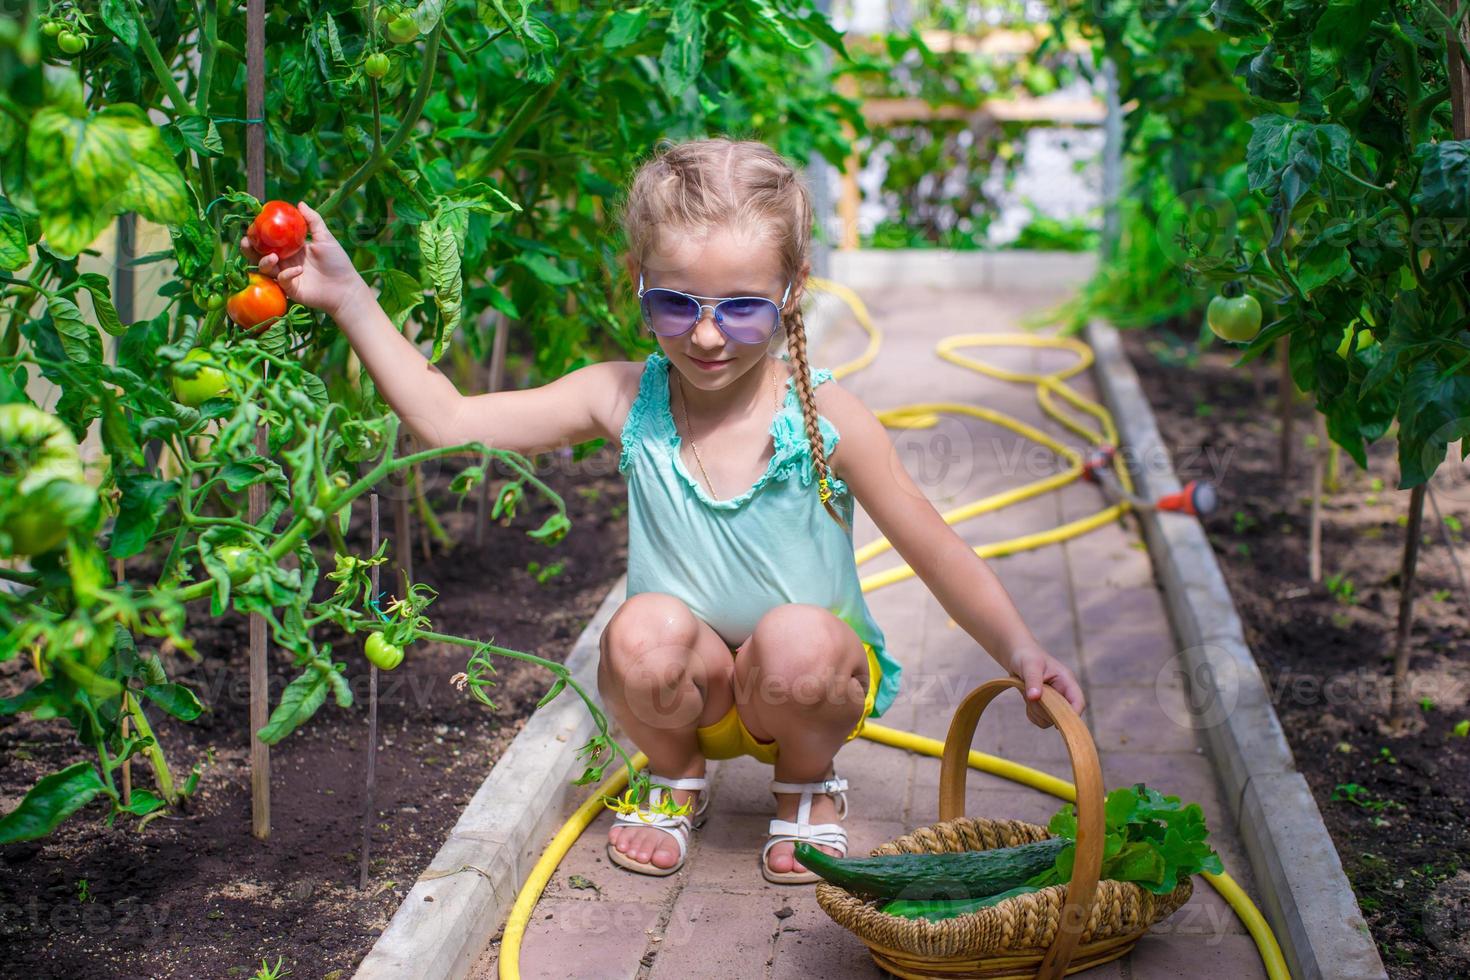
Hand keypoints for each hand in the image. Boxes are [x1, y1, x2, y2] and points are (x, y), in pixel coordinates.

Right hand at [239, 201, 366, 319]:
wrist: (346, 288)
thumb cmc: (337, 262)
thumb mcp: (325, 238)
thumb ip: (312, 221)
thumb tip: (299, 203)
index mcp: (290, 248)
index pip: (268, 239)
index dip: (258, 233)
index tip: (252, 224)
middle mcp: (284, 261)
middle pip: (259, 254)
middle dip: (249, 248)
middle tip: (247, 241)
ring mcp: (286, 276)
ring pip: (264, 268)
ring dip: (264, 261)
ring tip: (273, 257)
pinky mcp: (290, 289)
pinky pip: (281, 280)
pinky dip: (286, 274)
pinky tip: (299, 270)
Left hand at [1007, 646, 1084, 728]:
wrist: (1018, 657)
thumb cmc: (1027, 657)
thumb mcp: (1030, 666)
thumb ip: (1033, 681)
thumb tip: (1034, 697)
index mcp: (1067, 681)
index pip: (1078, 702)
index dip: (1072, 714)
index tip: (1058, 720)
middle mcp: (1064, 693)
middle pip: (1064, 715)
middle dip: (1046, 711)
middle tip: (1032, 698)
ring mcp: (1055, 701)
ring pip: (1051, 720)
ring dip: (1037, 713)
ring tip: (1029, 696)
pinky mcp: (1045, 707)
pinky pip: (1041, 720)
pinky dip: (1033, 715)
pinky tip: (1028, 702)